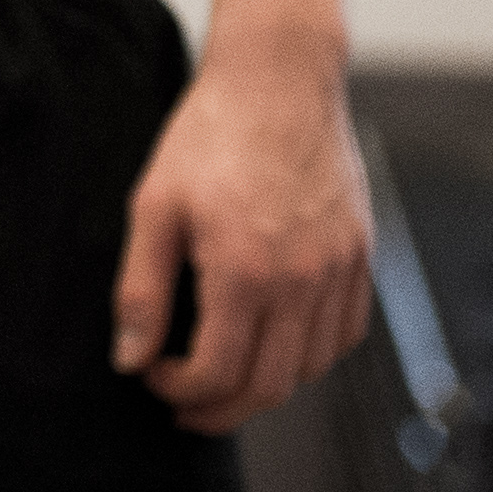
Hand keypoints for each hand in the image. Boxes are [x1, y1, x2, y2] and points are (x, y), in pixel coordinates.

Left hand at [117, 38, 373, 430]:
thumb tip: (130, 358)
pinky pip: (345, 334)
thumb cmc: (208, 136)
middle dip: (221, 409)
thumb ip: (141, 289)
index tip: (150, 376)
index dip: (179, 391)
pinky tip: (273, 342)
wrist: (278, 82)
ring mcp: (341, 272)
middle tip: (183, 405)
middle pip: (270, 386)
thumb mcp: (153, 205)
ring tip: (223, 376)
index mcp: (245, 271)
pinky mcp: (362, 258)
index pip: (218, 373)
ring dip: (266, 386)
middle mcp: (302, 281)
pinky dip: (310, 355)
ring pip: (312, 369)